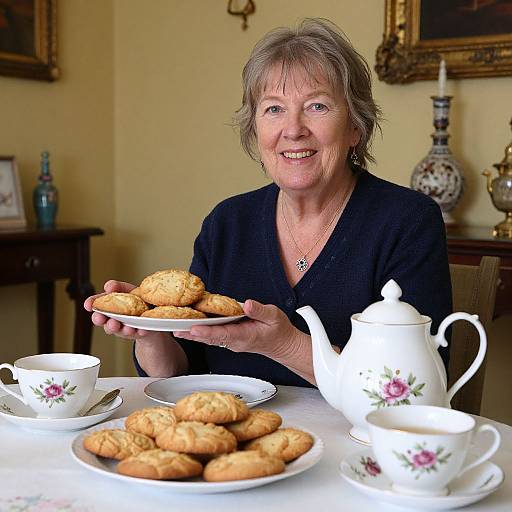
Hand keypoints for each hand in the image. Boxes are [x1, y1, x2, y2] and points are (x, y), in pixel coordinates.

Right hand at [83, 280, 156, 340]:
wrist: (153, 315)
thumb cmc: (138, 301)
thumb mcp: (128, 290)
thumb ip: (118, 287)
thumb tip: (109, 286)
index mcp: (110, 307)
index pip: (97, 304)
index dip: (91, 304)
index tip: (88, 304)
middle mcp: (114, 319)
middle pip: (103, 321)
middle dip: (100, 320)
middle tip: (101, 317)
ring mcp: (125, 328)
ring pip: (119, 330)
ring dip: (120, 328)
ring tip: (122, 326)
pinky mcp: (138, 333)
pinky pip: (138, 333)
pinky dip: (139, 331)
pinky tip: (141, 330)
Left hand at [173, 299, 300, 358]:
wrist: (282, 345)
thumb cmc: (279, 330)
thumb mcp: (274, 316)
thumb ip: (260, 310)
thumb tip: (247, 304)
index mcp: (245, 336)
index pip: (222, 334)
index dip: (207, 331)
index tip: (193, 329)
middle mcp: (234, 342)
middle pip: (210, 338)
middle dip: (192, 334)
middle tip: (174, 329)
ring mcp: (231, 342)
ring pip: (209, 339)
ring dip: (192, 334)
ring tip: (175, 329)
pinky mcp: (229, 339)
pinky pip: (213, 337)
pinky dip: (200, 332)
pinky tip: (189, 328)